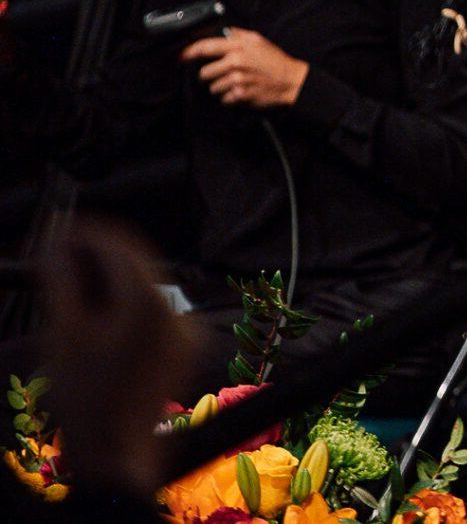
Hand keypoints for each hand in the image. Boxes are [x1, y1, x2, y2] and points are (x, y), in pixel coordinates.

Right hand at [38, 218, 201, 497]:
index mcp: (151, 302)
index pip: (119, 244)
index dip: (84, 234)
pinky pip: (153, 311)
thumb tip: (55, 243)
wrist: (116, 456)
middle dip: (94, 257)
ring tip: (68, 294)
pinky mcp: (184, 346)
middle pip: (134, 263)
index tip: (55, 234)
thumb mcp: (62, 333)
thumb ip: (60, 279)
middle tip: (54, 260)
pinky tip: (94, 320)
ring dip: (107, 282)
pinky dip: (124, 306)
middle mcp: (178, 309)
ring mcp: (186, 328)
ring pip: (143, 286)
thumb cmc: (85, 398)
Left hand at [181, 28, 308, 108]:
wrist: (291, 81)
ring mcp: (237, 80)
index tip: (180, 57)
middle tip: (223, 74)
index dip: (188, 52)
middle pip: (204, 73)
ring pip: (212, 88)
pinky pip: (223, 99)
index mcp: (238, 47)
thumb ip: (239, 35)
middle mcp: (235, 63)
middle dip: (210, 76)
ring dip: (220, 88)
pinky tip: (240, 91)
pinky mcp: (240, 95)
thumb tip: (224, 32)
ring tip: (235, 83)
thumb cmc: (276, 61)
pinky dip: (229, 98)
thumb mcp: (260, 41)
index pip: (205, 47)